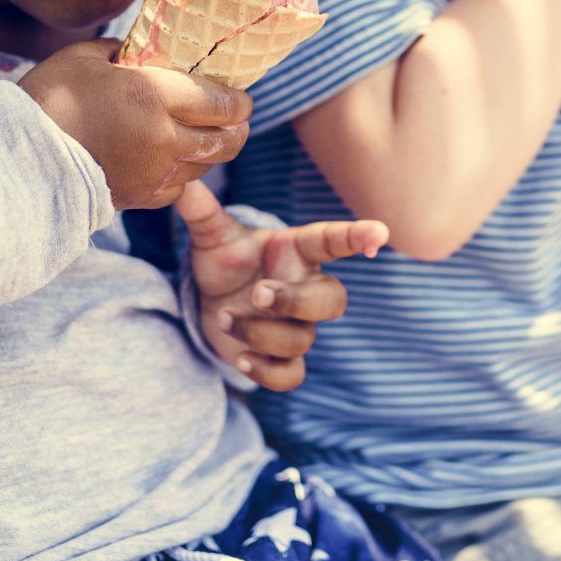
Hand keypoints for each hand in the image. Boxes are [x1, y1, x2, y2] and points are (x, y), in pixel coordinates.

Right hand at [19, 39, 249, 208]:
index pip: (222, 103)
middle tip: (236, 117)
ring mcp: (155, 173)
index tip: (241, 95)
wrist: (18, 161)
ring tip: (205, 134)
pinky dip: (183, 174)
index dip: (240, 100)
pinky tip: (171, 159)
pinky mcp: (141, 198)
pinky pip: (179, 187)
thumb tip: (141, 49)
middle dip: (238, 128)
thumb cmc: (47, 100)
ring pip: (206, 165)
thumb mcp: (85, 58)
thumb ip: (123, 51)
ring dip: (211, 150)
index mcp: (155, 97)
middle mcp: (165, 139)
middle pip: (226, 140)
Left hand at [177, 181, 387, 391]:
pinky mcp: (282, 359)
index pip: (334, 241)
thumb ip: (202, 211)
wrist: (212, 302)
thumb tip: (181, 184)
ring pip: (302, 339)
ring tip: (225, 317)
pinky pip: (293, 376)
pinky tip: (240, 358)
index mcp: (297, 252)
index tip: (379, 232)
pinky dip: (267, 372)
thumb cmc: (225, 262)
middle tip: (257, 294)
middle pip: (333, 301)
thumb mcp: (213, 236)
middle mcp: (306, 288)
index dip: (357, 237)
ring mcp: (298, 327)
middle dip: (296, 301)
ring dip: (260, 333)